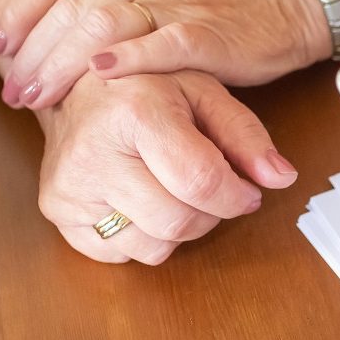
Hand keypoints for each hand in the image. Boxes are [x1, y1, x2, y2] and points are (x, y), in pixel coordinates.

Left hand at [0, 0, 328, 109]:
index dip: (21, 9)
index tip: (0, 44)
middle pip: (71, 6)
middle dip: (34, 51)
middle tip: (14, 88)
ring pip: (102, 26)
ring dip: (63, 65)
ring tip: (40, 98)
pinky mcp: (210, 34)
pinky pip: (161, 46)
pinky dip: (127, 61)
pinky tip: (100, 78)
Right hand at [36, 69, 297, 264]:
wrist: (74, 86)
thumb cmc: (146, 88)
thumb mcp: (203, 93)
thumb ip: (246, 135)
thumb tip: (282, 177)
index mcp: (135, 113)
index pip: (201, 181)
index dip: (236, 196)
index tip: (246, 192)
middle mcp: (93, 153)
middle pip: (178, 221)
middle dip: (210, 214)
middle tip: (210, 192)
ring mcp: (69, 187)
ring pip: (153, 246)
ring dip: (179, 229)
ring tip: (172, 191)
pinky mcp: (57, 211)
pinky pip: (121, 253)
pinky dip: (144, 236)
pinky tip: (140, 199)